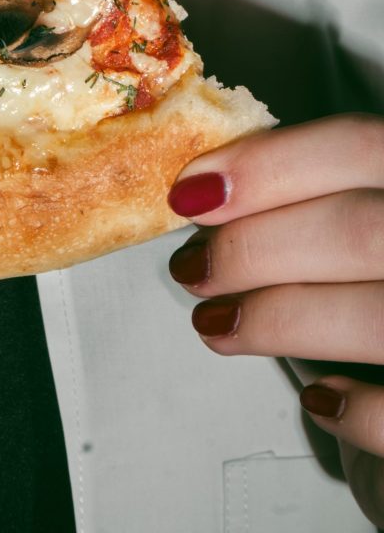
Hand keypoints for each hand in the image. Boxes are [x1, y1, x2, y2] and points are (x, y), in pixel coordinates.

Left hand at [166, 114, 383, 525]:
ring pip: (370, 317)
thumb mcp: (375, 200)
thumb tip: (213, 191)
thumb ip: (321, 188)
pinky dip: (357, 411)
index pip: (357, 145)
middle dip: (252, 249)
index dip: (265, 166)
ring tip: (217, 323)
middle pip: (356, 230)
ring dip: (275, 321)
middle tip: (193, 268)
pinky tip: (321, 399)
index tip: (191, 193)